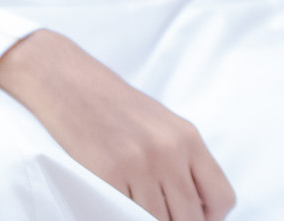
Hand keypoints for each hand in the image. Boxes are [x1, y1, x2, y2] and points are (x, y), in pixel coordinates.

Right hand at [0, 30, 233, 220]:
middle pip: (190, 217)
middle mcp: (168, 151)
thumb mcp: (159, 123)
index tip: (192, 215)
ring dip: (146, 218)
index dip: (208, 217)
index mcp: (186, 137)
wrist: (62, 78)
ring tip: (132, 203)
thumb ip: (182, 159)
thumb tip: (195, 205)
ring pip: (159, 220)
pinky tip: (113, 199)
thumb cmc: (108, 102)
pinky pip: (125, 214)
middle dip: (174, 220)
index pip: (221, 198)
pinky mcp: (108, 174)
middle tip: (156, 210)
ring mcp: (139, 164)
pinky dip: (121, 212)